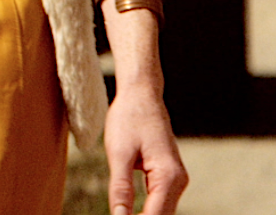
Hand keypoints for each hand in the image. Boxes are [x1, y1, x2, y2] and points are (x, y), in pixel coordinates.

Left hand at [103, 81, 186, 214]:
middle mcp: (178, 181)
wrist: (141, 94)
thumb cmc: (128, 118)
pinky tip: (130, 214)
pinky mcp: (168, 176)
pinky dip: (147, 210)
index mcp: (169, 177)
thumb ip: (121, 188)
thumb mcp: (118, 153)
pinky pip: (159, 201)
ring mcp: (175, 179)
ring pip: (161, 212)